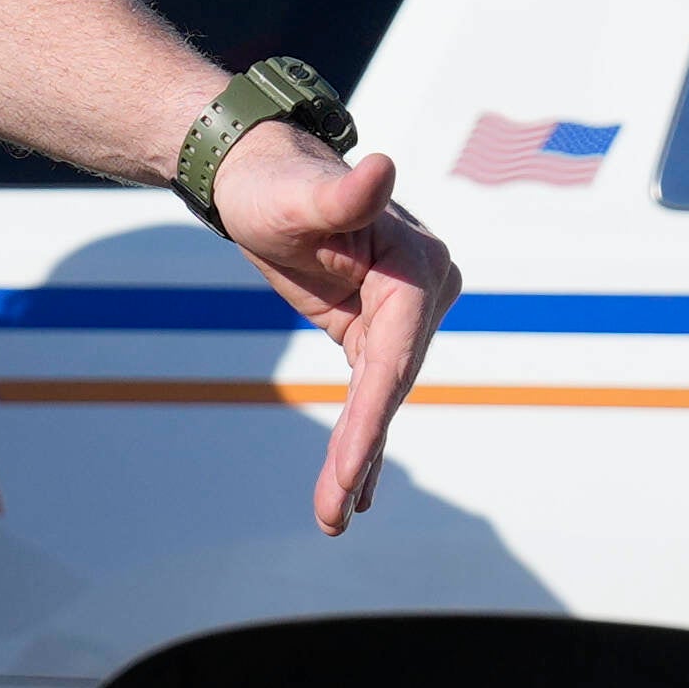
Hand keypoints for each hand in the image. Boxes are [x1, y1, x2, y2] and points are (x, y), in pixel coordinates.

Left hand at [201, 134, 465, 537]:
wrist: (264, 177)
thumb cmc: (275, 183)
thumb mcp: (297, 195)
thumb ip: (343, 194)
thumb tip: (381, 169)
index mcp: (414, 266)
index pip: (394, 358)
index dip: (370, 419)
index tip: (344, 471)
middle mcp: (424, 292)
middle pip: (391, 387)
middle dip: (361, 454)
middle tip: (332, 517)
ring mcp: (406, 313)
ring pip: (383, 397)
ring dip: (360, 459)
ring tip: (335, 519)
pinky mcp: (379, 328)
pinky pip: (373, 391)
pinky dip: (362, 437)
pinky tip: (352, 490)